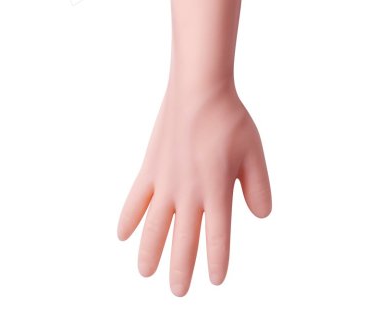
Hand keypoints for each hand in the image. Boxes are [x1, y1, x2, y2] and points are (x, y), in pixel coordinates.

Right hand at [117, 80, 271, 294]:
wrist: (199, 89)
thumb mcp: (254, 154)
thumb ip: (259, 188)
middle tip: (178, 292)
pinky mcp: (150, 168)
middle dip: (181, 269)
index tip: (215, 280)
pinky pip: (136, 200)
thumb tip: (259, 216)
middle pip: (183, 240)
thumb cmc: (230, 120)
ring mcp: (165, 181)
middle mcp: (189, 192)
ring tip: (145, 272)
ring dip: (149, 251)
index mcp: (217, 191)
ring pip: (154, 226)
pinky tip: (123, 235)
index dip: (216, 261)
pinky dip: (128, 218)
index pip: (217, 238)